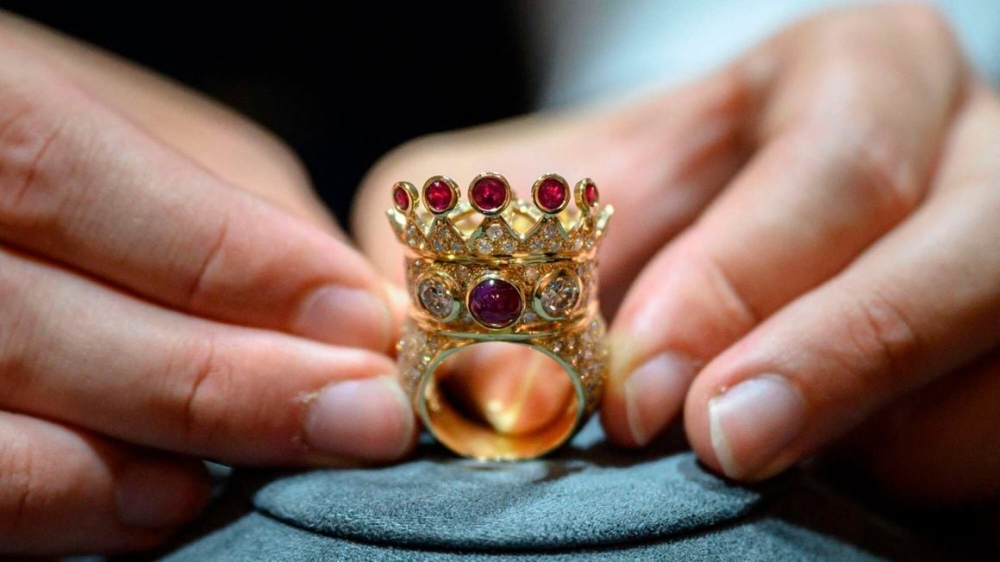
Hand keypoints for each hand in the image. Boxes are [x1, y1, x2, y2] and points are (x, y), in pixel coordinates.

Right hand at [0, 13, 414, 554]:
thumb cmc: (67, 153)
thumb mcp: (147, 130)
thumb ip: (236, 210)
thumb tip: (351, 313)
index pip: (61, 177)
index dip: (220, 257)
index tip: (358, 319)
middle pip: (35, 321)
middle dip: (224, 379)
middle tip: (367, 413)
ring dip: (170, 446)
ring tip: (302, 444)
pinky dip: (73, 502)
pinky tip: (172, 498)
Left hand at [355, 4, 999, 503]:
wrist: (704, 236)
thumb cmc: (610, 209)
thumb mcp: (537, 199)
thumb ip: (501, 253)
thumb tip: (481, 377)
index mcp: (852, 78)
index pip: (838, 163)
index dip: (742, 280)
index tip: (636, 392)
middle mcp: (961, 152)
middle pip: (977, 245)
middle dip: (846, 354)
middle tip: (724, 442)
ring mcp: (996, 262)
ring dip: (901, 434)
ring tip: (777, 473)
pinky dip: (934, 476)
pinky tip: (846, 484)